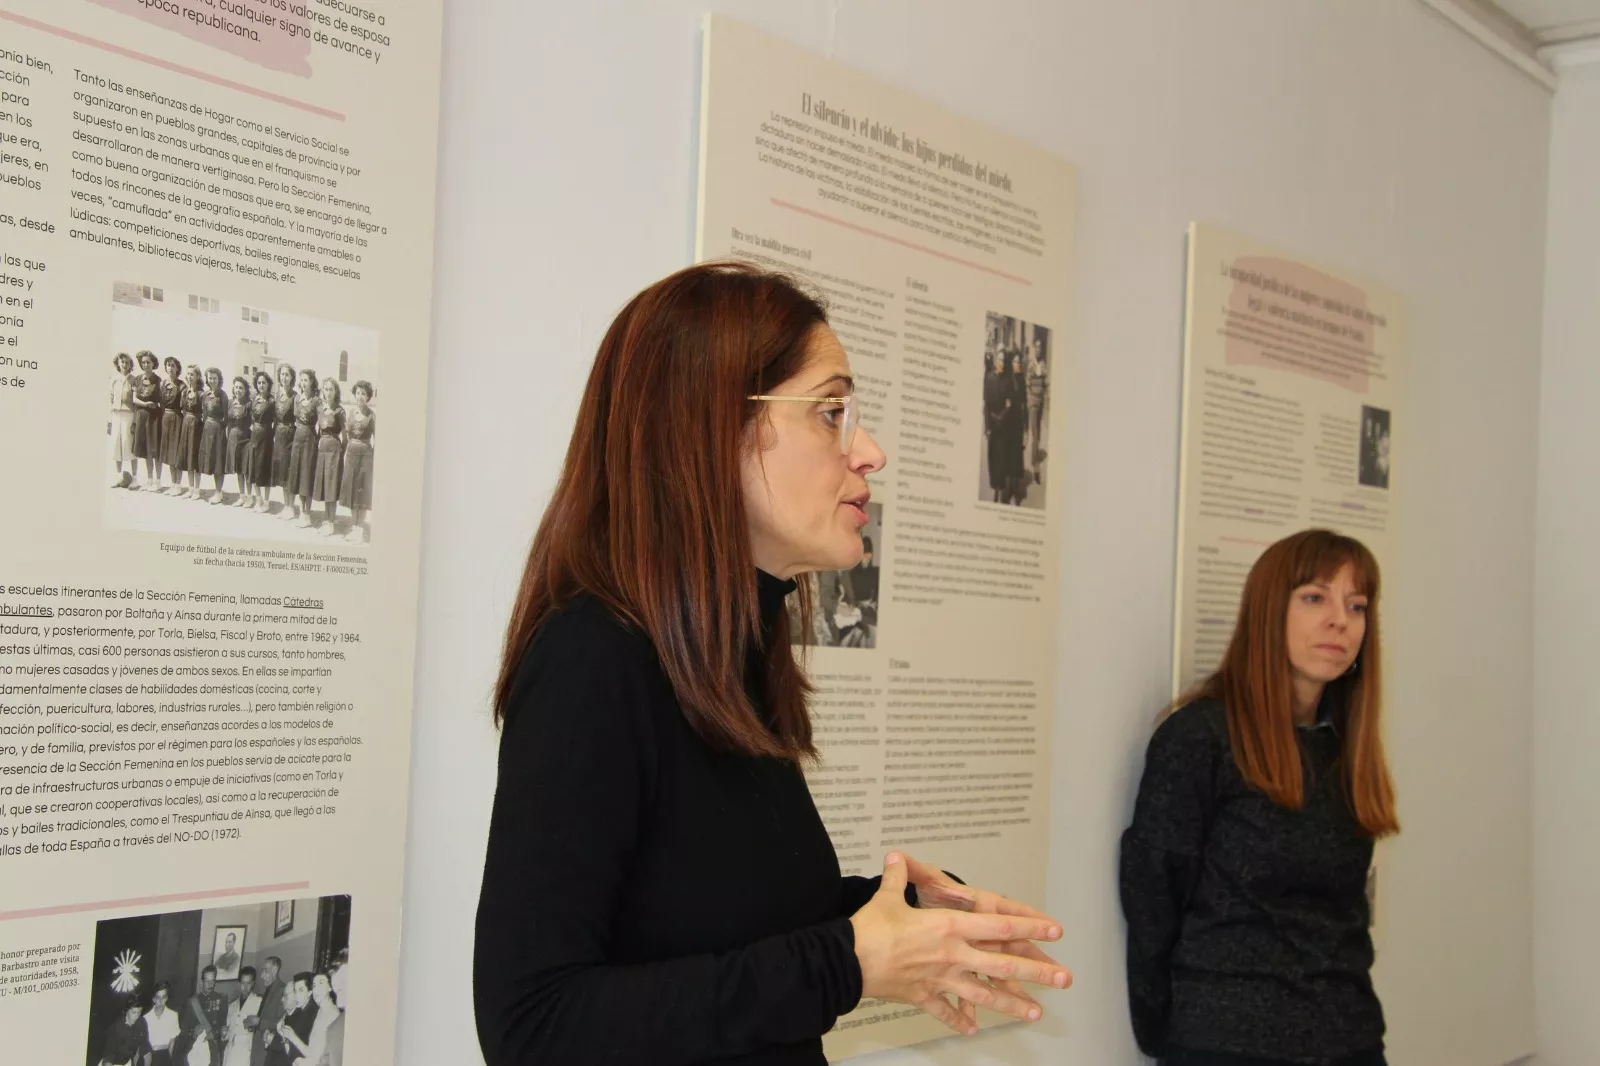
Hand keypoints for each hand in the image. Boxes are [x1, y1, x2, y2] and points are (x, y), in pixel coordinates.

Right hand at [850, 852, 1069, 1035]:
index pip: (999, 926)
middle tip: (1064, 978)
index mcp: (949, 927)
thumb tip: (896, 856)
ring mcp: (941, 979)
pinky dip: (958, 1020)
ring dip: (1012, 1004)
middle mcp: (953, 955)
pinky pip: (946, 1011)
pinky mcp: (924, 997)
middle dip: (1037, 972)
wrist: (848, 961)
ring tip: (1035, 1012)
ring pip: (985, 995)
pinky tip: (971, 1029)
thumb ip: (899, 875)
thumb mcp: (887, 896)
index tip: (1054, 931)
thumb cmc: (869, 929)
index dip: (1030, 928)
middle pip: (1003, 965)